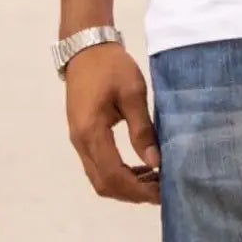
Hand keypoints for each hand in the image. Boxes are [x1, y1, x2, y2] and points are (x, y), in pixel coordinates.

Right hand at [62, 40, 159, 202]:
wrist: (85, 48)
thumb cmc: (111, 67)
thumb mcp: (133, 94)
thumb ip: (142, 130)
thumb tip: (155, 163)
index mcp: (92, 132)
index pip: (113, 175)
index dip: (138, 190)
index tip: (162, 192)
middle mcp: (81, 142)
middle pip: (103, 184)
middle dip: (132, 194)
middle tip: (161, 191)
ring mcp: (78, 141)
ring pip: (99, 178)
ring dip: (125, 186)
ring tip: (154, 181)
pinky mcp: (81, 136)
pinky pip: (98, 166)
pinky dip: (118, 175)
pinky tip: (140, 168)